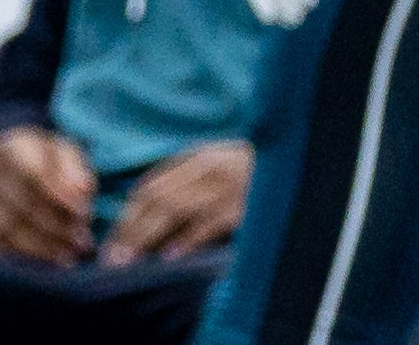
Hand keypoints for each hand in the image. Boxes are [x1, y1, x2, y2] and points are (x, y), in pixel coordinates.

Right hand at [0, 126, 95, 265]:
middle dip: (57, 226)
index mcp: (11, 150)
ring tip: (72, 254)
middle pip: (23, 205)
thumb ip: (73, 168)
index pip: (33, 173)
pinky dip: (27, 255)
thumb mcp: (60, 154)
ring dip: (46, 246)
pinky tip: (50, 257)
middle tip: (84, 241)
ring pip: (11, 229)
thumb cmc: (40, 164)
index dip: (60, 196)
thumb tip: (83, 189)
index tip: (85, 212)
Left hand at [99, 141, 251, 264]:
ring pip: (175, 210)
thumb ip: (190, 179)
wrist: (306, 159)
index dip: (128, 215)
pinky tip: (171, 257)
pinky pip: (210, 223)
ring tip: (129, 261)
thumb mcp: (221, 164)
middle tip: (112, 258)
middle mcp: (207, 169)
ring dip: (148, 237)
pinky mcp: (246, 205)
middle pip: (155, 198)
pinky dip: (189, 239)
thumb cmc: (261, 169)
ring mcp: (226, 186)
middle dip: (129, 229)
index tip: (112, 240)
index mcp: (197, 158)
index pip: (150, 187)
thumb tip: (152, 207)